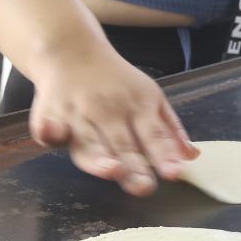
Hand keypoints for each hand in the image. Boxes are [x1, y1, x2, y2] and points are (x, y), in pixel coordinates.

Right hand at [28, 51, 195, 196]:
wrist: (73, 52)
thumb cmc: (117, 83)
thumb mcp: (150, 97)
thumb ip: (169, 130)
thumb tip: (192, 157)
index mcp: (138, 106)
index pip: (154, 134)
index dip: (164, 154)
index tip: (175, 173)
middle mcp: (109, 110)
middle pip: (122, 144)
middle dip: (134, 166)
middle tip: (145, 187)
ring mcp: (78, 113)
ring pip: (88, 142)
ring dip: (98, 157)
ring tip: (112, 170)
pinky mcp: (49, 115)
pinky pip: (48, 128)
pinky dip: (50, 131)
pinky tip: (54, 135)